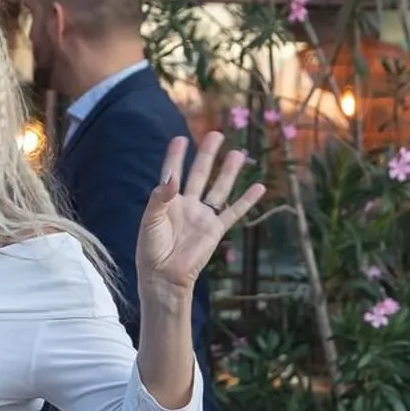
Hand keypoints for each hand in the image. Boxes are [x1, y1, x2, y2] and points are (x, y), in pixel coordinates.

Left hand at [136, 132, 265, 292]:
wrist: (164, 276)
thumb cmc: (151, 249)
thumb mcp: (150, 220)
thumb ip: (160, 197)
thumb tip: (172, 177)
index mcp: (167, 201)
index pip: (172, 173)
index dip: (176, 157)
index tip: (180, 138)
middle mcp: (186, 205)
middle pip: (199, 174)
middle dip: (207, 155)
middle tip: (216, 134)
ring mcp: (202, 216)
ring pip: (219, 188)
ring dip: (228, 171)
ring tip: (238, 152)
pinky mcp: (215, 230)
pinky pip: (234, 212)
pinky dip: (247, 200)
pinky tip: (259, 186)